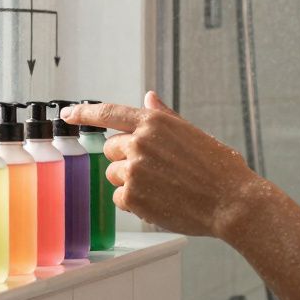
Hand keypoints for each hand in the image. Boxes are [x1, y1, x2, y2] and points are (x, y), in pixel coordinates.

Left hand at [61, 91, 263, 237]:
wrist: (231, 202)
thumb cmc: (219, 168)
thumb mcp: (192, 133)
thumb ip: (164, 116)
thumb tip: (149, 97)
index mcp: (154, 122)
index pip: (109, 112)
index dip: (84, 113)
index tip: (67, 114)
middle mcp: (139, 142)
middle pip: (111, 148)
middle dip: (126, 158)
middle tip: (157, 169)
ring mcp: (134, 170)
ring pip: (114, 174)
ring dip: (130, 181)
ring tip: (163, 186)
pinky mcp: (132, 196)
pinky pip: (119, 197)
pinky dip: (135, 201)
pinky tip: (161, 201)